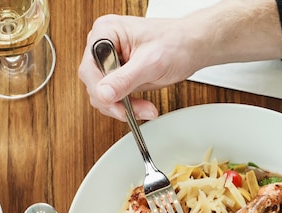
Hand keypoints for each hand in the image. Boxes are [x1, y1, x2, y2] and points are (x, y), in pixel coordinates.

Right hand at [78, 15, 195, 121]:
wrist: (191, 47)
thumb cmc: (176, 43)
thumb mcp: (151, 62)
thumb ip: (125, 79)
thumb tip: (103, 93)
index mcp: (106, 31)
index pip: (89, 67)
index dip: (100, 88)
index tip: (114, 102)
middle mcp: (103, 45)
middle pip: (93, 83)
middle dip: (114, 101)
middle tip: (133, 111)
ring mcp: (109, 60)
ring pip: (101, 94)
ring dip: (121, 107)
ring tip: (144, 109)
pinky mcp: (116, 74)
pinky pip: (111, 97)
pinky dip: (125, 106)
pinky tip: (140, 107)